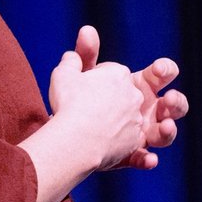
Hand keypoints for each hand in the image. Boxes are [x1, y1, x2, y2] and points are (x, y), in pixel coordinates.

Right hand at [48, 30, 143, 171]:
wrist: (77, 139)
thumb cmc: (69, 104)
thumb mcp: (64, 74)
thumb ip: (72, 60)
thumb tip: (73, 55)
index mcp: (119, 75)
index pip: (110, 74)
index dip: (95, 81)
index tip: (82, 89)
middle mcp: (134, 96)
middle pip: (122, 95)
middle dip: (108, 101)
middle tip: (87, 109)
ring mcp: (137, 120)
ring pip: (127, 119)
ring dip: (114, 123)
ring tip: (95, 129)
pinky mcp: (136, 142)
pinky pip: (131, 143)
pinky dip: (122, 146)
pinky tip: (106, 146)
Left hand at [73, 26, 188, 169]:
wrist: (57, 136)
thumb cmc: (71, 103)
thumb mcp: (76, 76)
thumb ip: (84, 55)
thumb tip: (87, 31)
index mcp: (137, 87)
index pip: (161, 74)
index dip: (165, 70)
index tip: (159, 70)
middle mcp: (144, 111)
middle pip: (173, 105)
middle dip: (177, 102)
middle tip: (169, 100)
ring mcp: (139, 135)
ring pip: (165, 134)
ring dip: (168, 130)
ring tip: (164, 127)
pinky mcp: (129, 156)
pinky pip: (142, 158)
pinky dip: (147, 159)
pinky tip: (148, 160)